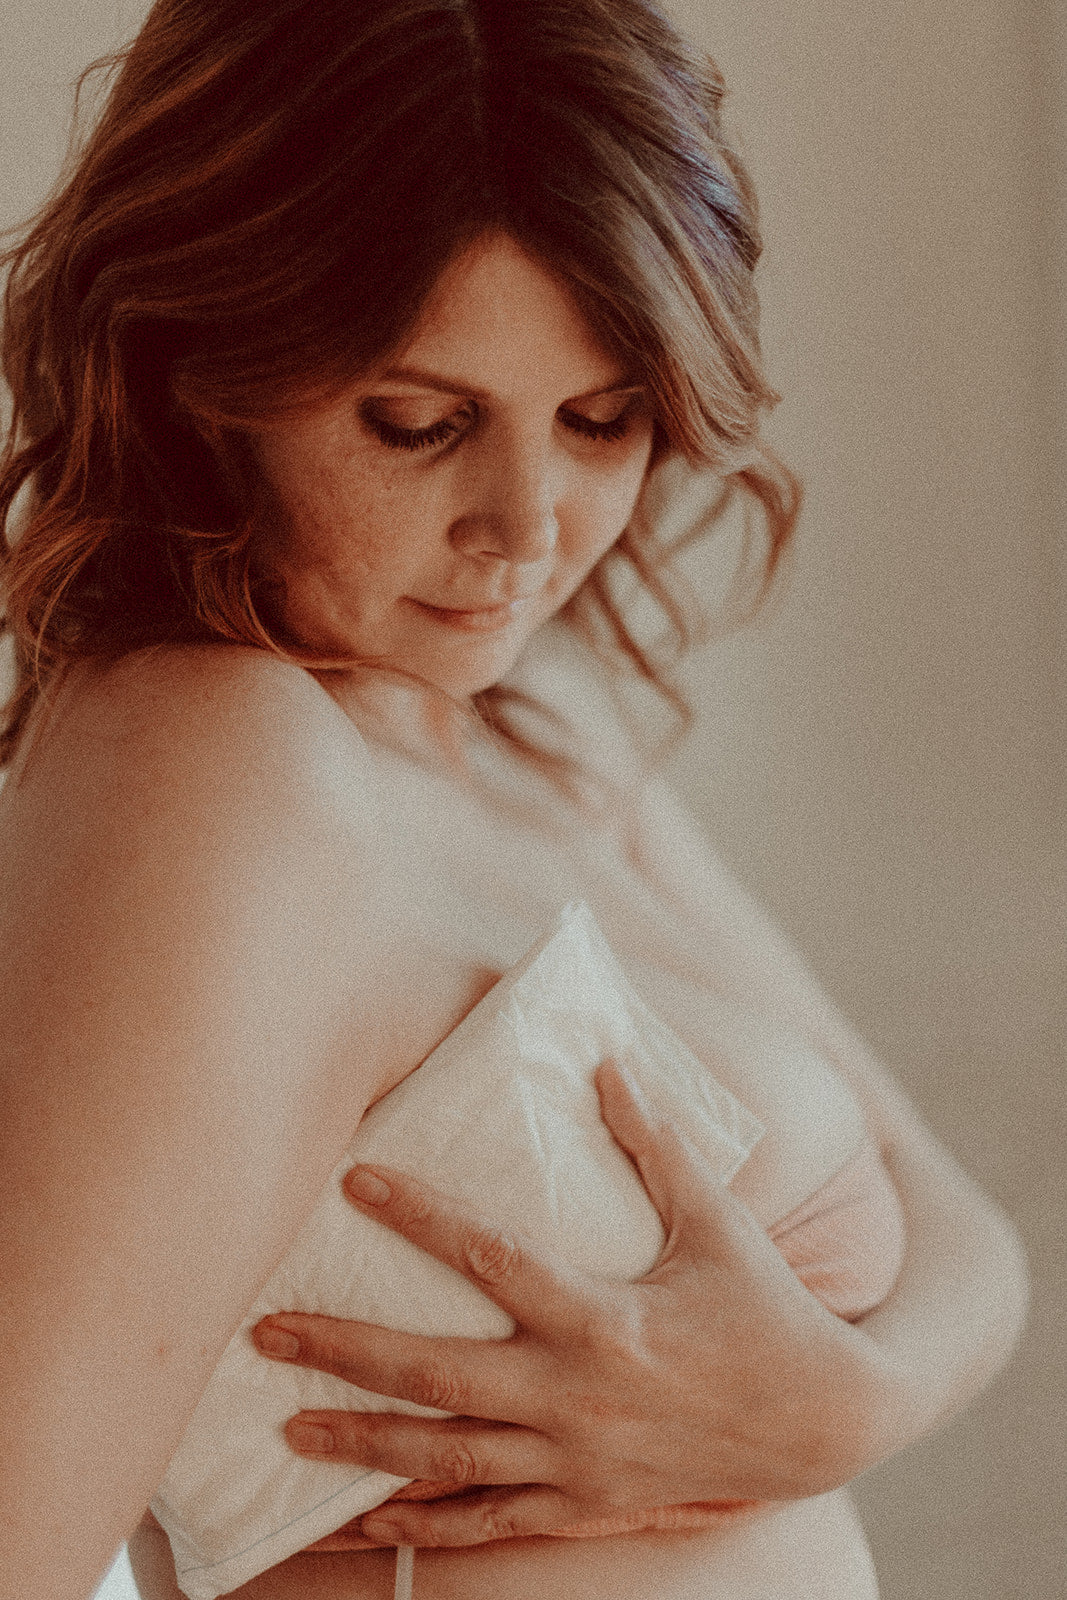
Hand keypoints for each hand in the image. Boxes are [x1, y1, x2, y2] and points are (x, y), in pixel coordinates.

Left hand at [252, 1061, 902, 1547]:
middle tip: (266, 1331)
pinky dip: (418, 1525)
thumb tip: (606, 1061)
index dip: (420, 1216)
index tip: (353, 1180)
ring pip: (444, 1459)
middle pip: (437, 1376)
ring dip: (361, 1441)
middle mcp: (577, 1396)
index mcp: (606, 1318)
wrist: (826, 1423)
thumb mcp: (717, 1220)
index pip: (491, 1260)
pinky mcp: (584, 1506)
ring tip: (286, 1426)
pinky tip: (360, 1521)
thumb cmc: (766, 1309)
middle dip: (345, 1351)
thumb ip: (655, 1142)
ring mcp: (576, 1461)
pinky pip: (486, 1522)